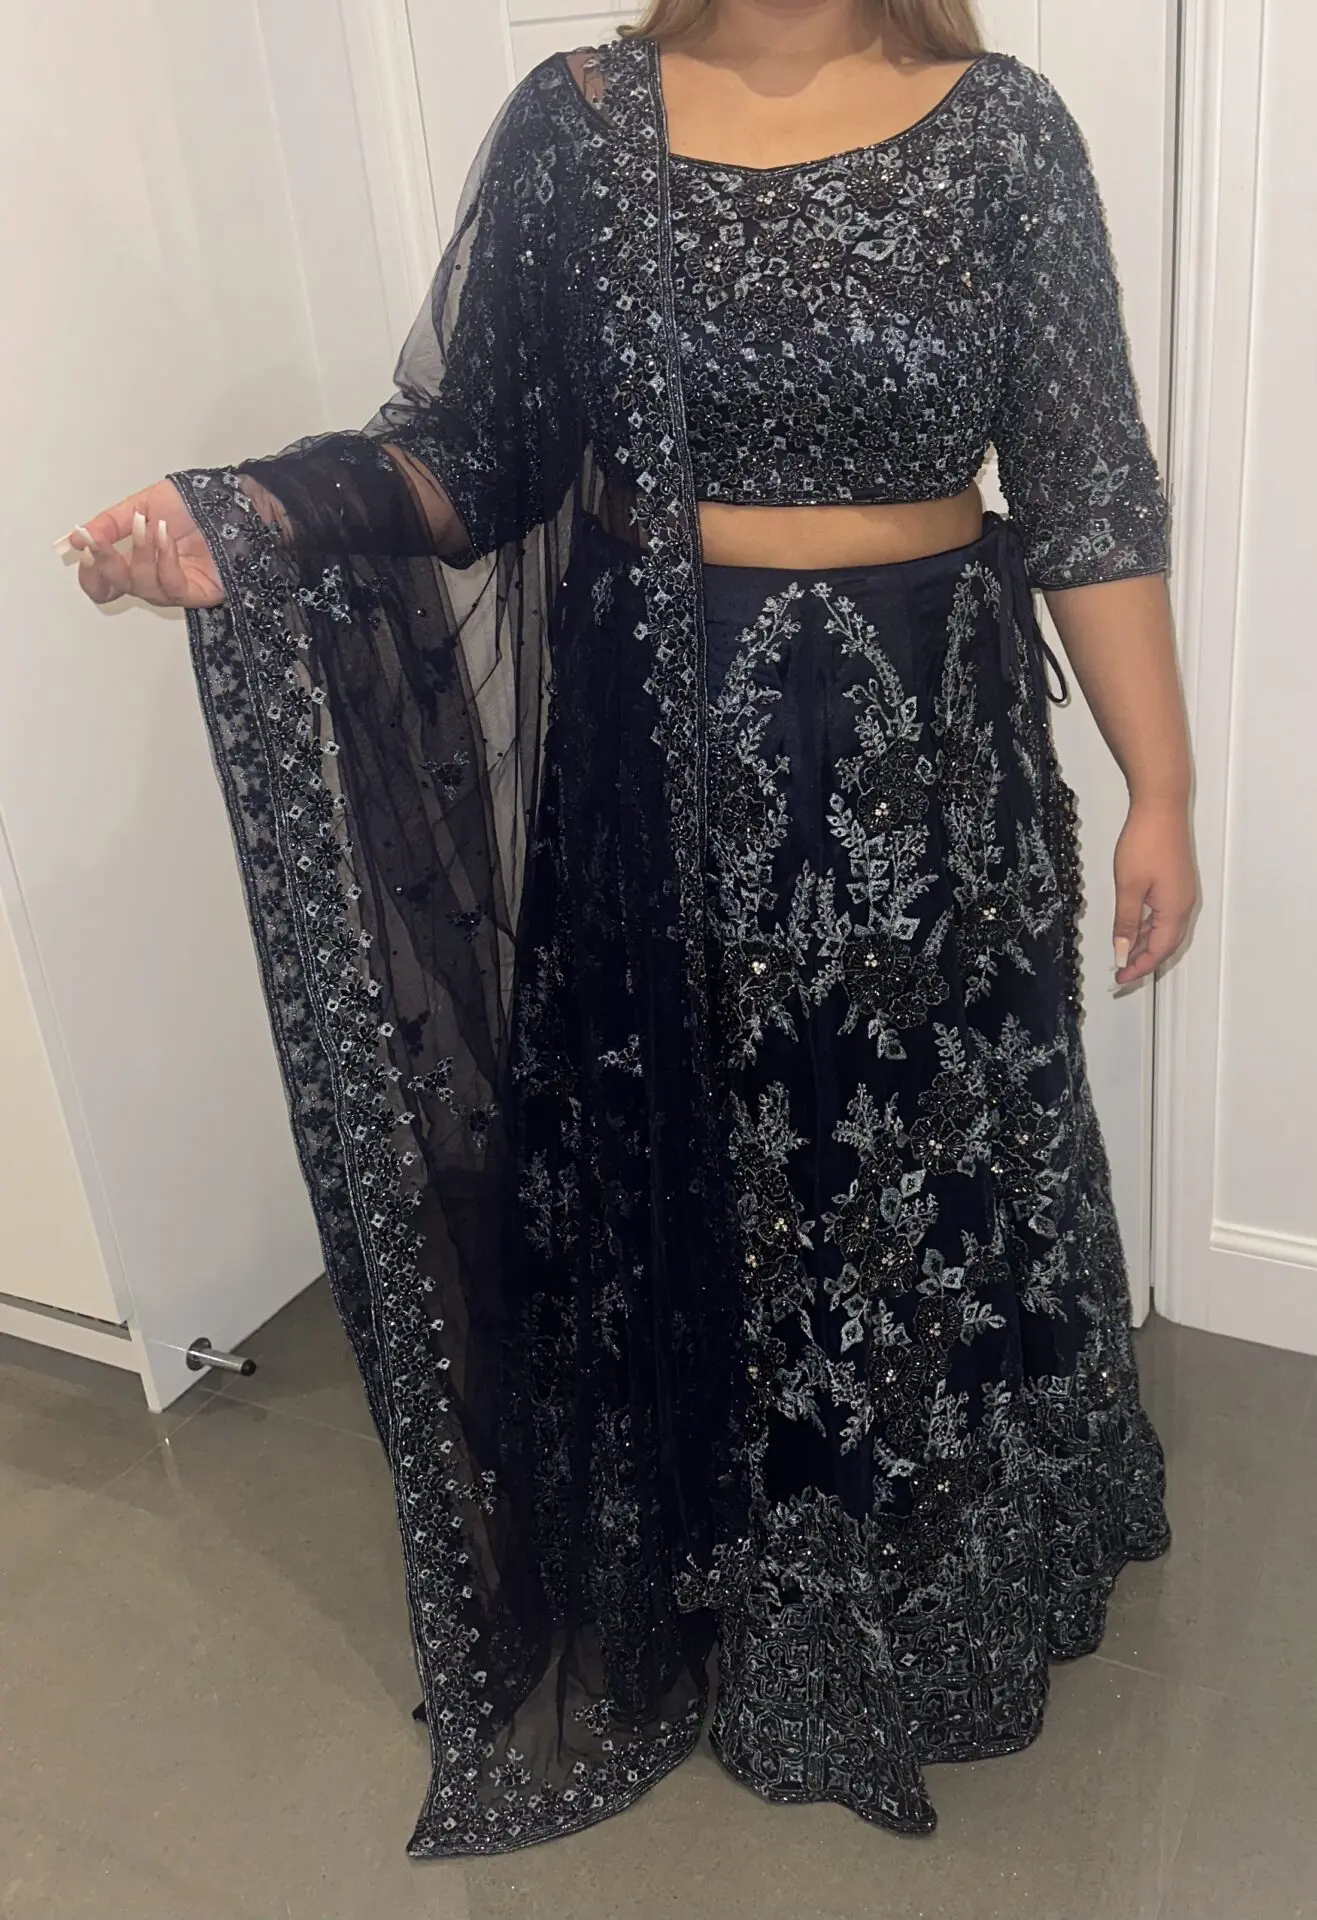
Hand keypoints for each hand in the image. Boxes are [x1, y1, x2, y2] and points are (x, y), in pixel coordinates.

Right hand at [61, 480, 224, 607]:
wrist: (235, 503)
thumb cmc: (194, 505)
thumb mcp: (143, 505)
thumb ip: (110, 524)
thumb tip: (76, 539)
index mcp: (136, 559)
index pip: (105, 582)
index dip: (91, 573)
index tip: (84, 550)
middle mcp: (152, 578)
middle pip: (119, 587)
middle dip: (106, 563)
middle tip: (97, 542)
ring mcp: (174, 587)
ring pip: (143, 586)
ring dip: (139, 554)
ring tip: (146, 526)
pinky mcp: (196, 592)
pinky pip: (172, 586)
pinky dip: (164, 560)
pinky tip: (165, 537)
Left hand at [1112, 795, 1196, 986]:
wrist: (1161, 806)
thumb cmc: (1146, 842)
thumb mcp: (1128, 887)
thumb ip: (1126, 922)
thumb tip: (1123, 951)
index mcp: (1175, 909)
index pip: (1159, 950)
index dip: (1140, 968)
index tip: (1121, 979)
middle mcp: (1183, 904)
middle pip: (1166, 944)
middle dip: (1144, 961)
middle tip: (1122, 974)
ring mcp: (1181, 892)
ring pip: (1164, 929)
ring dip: (1145, 944)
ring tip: (1124, 955)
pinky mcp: (1175, 882)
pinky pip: (1163, 914)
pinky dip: (1148, 926)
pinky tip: (1132, 927)